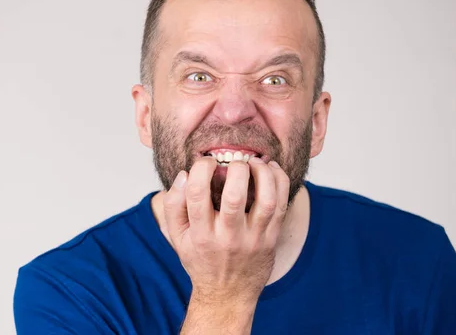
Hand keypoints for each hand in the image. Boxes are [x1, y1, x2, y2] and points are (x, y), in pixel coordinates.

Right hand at [163, 156, 289, 304]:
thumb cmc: (201, 260)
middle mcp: (227, 237)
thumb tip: (184, 174)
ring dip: (263, 173)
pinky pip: (281, 206)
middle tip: (235, 161)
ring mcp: (253, 239)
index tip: (207, 162)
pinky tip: (271, 171)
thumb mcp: (177, 237)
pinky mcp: (271, 239)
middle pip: (235, 195)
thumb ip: (174, 204)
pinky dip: (279, 182)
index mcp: (200, 234)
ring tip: (255, 162)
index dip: (202, 168)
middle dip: (236, 168)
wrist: (228, 294)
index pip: (197, 193)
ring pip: (265, 200)